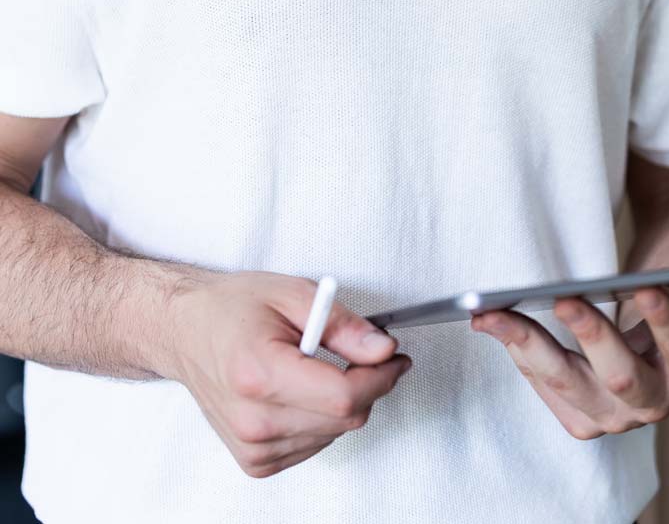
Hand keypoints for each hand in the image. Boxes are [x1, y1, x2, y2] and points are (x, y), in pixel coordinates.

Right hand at [171, 271, 410, 477]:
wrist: (185, 331)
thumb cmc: (232, 308)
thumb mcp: (293, 294)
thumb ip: (343, 325)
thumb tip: (383, 350)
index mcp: (259, 375)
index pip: (343, 396)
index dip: (380, 376)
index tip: (395, 357)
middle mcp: (254, 421)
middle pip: (344, 419)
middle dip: (368, 384)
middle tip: (366, 351)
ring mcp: (252, 447)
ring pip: (334, 435)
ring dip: (343, 402)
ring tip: (318, 364)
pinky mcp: (254, 461)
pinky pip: (314, 445)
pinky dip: (321, 418)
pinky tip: (302, 389)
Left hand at [471, 272, 668, 438]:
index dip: (667, 325)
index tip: (645, 287)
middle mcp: (660, 399)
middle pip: (624, 381)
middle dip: (591, 339)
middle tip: (564, 297)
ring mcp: (617, 407)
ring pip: (572, 389)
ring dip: (530, 350)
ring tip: (495, 313)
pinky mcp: (582, 404)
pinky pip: (547, 389)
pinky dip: (519, 355)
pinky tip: (496, 322)